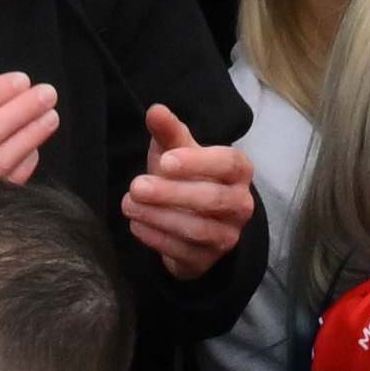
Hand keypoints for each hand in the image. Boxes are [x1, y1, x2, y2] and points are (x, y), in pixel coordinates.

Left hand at [120, 101, 263, 276]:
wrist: (193, 222)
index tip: (166, 161)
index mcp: (239, 171)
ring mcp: (227, 235)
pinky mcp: (209, 260)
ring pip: (198, 229)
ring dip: (159, 217)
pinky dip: (156, 239)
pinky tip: (136, 224)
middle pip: (212, 199)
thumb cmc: (188, 177)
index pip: (229, 163)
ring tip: (128, 204)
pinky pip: (184, 252)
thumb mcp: (179, 152)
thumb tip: (155, 110)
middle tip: (136, 186)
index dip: (198, 163)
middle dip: (171, 193)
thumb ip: (169, 132)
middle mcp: (241, 204)